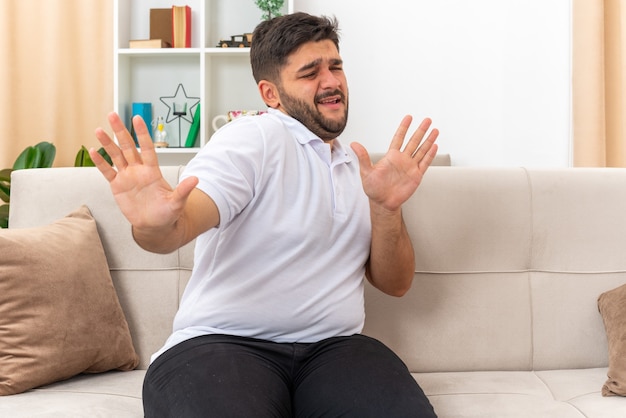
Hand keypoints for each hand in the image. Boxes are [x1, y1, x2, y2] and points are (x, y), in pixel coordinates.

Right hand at [90, 112, 198, 229]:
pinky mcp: (118, 186)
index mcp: (153, 171)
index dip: (142, 134)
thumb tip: (195, 179)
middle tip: (113, 115)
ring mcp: (127, 177)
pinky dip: (100, 162)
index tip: (137, 118)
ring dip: (107, 143)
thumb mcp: (177, 202)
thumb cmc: (168, 213)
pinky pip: (107, 172)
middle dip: (121, 131)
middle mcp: (139, 170)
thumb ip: (183, 190)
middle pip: (128, 147)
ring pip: (116, 156)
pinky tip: (93, 151)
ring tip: (99, 130)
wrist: (155, 225)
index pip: (147, 148)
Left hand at [350, 116, 438, 211]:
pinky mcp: (416, 176)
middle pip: (413, 141)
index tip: (409, 117)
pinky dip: (430, 155)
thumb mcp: (366, 172)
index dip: (404, 128)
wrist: (382, 203)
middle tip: (427, 120)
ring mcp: (410, 167)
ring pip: (421, 150)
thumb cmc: (374, 188)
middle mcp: (402, 160)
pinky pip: (425, 163)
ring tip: (435, 130)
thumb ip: (363, 157)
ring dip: (428, 140)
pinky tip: (435, 146)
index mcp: (391, 156)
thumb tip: (354, 144)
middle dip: (420, 131)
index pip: (399, 138)